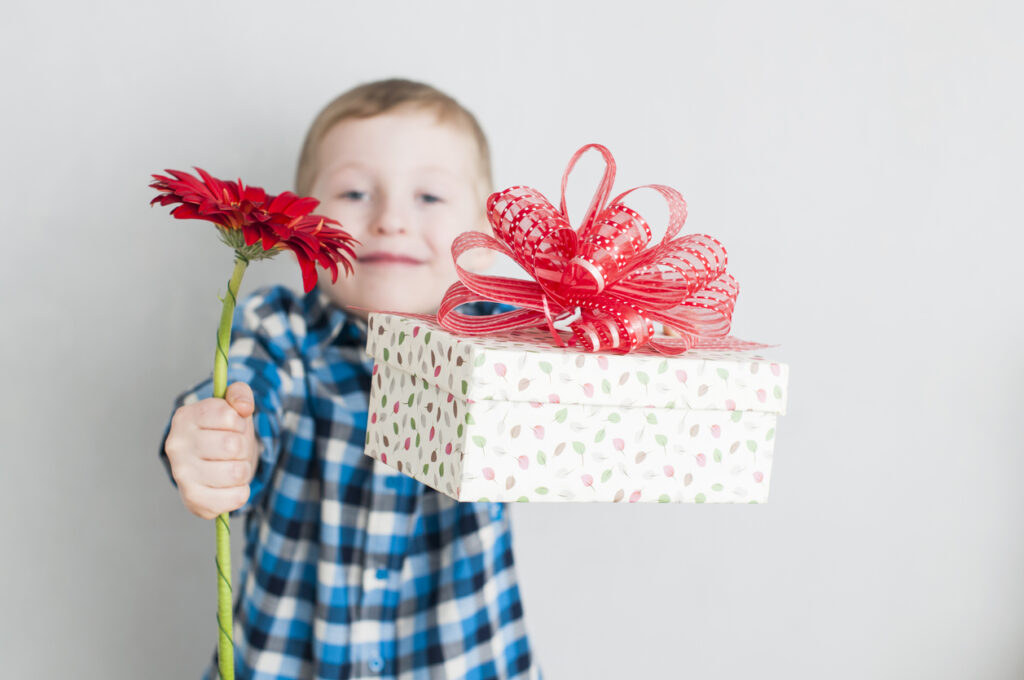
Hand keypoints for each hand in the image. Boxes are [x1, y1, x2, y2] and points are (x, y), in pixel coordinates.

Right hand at [164, 382, 258, 518]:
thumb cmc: (224, 433)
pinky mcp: (193, 499)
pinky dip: (241, 491)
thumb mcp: (233, 407)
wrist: (212, 467)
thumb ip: (240, 394)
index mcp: (185, 417)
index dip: (239, 421)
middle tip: (233, 449)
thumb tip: (243, 406)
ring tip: (231, 466)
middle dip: (243, 447)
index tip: (232, 425)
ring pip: (237, 472)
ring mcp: (182, 474)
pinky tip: (228, 485)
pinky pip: (236, 497)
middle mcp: (177, 445)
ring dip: (243, 469)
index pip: (228, 415)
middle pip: (233, 445)